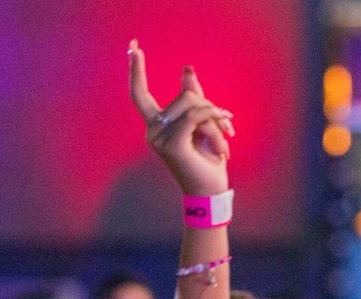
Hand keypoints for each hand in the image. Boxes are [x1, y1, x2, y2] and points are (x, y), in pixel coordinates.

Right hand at [128, 40, 233, 196]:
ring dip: (217, 122)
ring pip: (194, 106)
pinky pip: (195, 116)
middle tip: (227, 131)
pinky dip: (214, 121)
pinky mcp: (171, 144)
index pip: (139, 93)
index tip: (134, 47)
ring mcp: (159, 138)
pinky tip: (226, 135)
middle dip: (211, 110)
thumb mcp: (203, 124)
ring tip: (226, 143)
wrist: (211, 190)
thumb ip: (194, 97)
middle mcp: (152, 130)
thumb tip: (187, 68)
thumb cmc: (207, 159)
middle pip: (186, 96)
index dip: (136, 70)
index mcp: (156, 124)